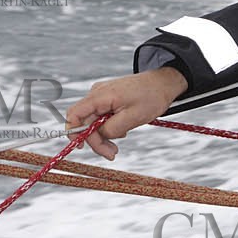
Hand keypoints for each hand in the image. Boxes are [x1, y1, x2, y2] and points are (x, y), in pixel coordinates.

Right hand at [64, 67, 187, 160]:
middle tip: (111, 153)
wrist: (164, 83)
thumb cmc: (152, 96)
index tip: (81, 148)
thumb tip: (97, 137)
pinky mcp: (108, 100)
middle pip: (85, 122)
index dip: (73, 133)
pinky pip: (101, 117)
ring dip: (103, 136)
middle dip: (96, 140)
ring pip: (93, 122)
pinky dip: (108, 128)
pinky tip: (121, 132)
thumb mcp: (133, 117)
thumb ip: (111, 129)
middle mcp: (97, 94)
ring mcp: (102, 96)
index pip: (75, 114)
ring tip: (117, 145)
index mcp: (101, 95)